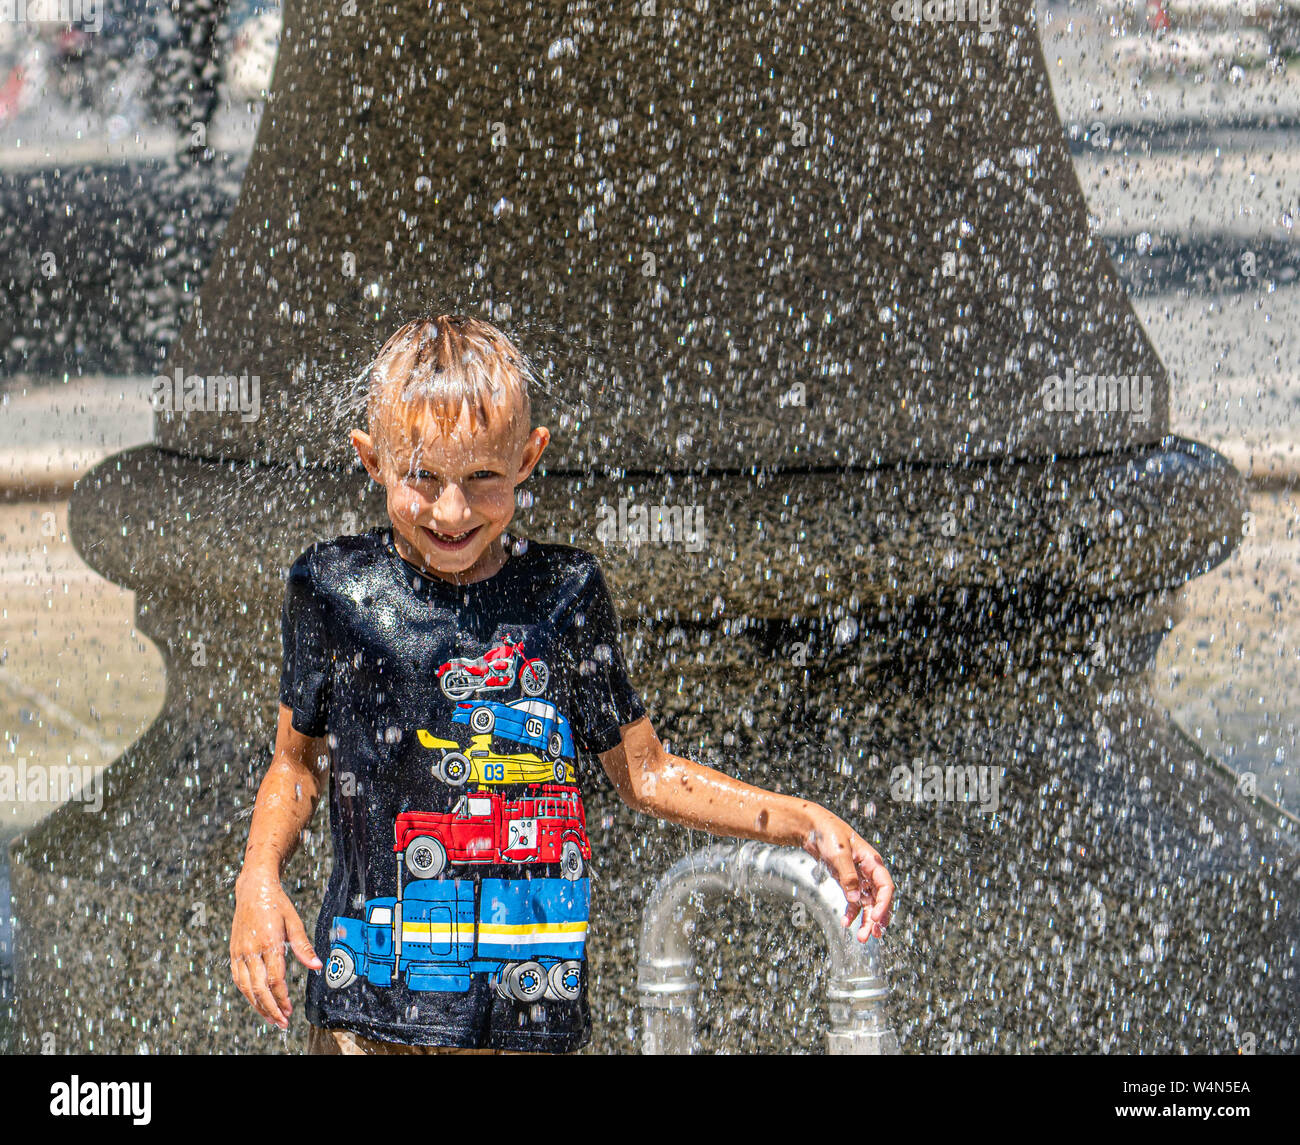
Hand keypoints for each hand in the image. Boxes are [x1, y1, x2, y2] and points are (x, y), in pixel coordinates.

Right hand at [230, 869, 322, 1028]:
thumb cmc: (277, 904)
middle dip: (271, 1009)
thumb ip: (304, 947)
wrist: (253, 889)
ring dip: (258, 1006)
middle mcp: (250, 950)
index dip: (282, 998)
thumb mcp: (294, 921)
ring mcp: (239, 952)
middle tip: (282, 1023)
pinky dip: (247, 994)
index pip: (274, 979)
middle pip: (258, 989)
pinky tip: (257, 1002)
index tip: (290, 1011)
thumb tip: (317, 966)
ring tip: (272, 1018)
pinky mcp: (233, 952)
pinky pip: (238, 979)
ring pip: (246, 988)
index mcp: (268, 942)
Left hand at [800, 808, 894, 941]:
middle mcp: (869, 872)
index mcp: (872, 862)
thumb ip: (848, 877)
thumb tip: (855, 898)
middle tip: (871, 936)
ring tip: (862, 938)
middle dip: (876, 919)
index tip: (877, 919)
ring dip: (866, 921)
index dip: (884, 904)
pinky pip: (854, 901)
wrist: (812, 827)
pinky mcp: (847, 882)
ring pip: (867, 903)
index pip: (885, 887)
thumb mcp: (839, 854)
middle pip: (878, 899)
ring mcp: (859, 878)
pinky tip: (846, 923)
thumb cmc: (829, 834)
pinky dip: (852, 913)